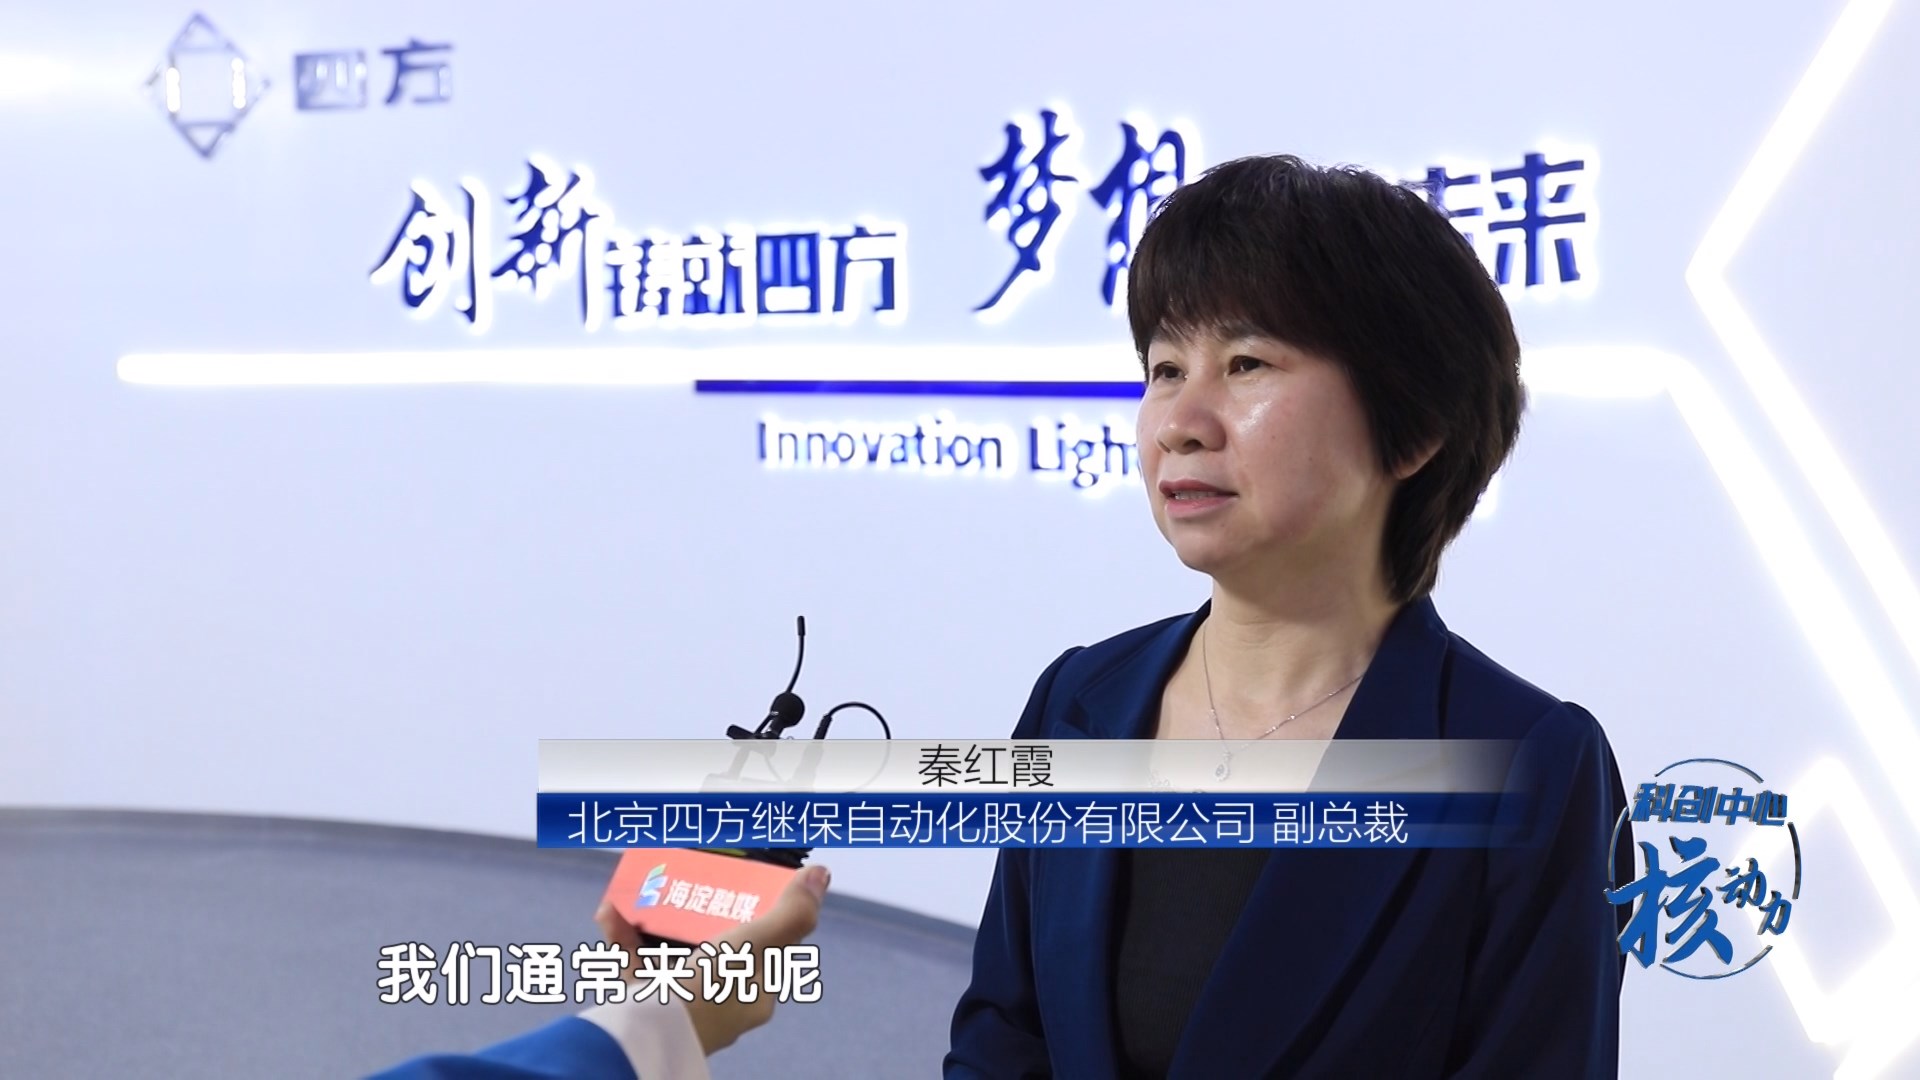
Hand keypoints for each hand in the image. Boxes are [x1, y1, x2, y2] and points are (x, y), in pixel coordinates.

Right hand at [595, 863, 830, 1054]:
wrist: (644, 1039)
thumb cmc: (706, 993)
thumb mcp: (753, 947)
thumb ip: (789, 914)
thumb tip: (823, 875)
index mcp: (754, 992)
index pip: (770, 945)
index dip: (762, 910)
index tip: (745, 878)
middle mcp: (722, 1003)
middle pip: (718, 946)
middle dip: (698, 909)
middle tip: (689, 878)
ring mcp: (681, 1006)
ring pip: (672, 954)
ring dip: (655, 918)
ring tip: (644, 889)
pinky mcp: (643, 1007)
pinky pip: (635, 966)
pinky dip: (624, 938)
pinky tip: (609, 913)